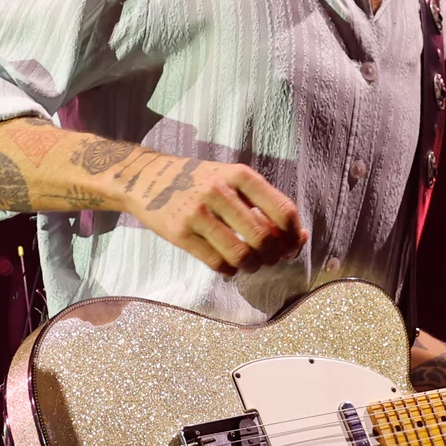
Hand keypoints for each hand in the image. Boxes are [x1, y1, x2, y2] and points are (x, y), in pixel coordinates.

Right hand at [124, 155, 306, 275]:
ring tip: (250, 264)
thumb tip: (298, 237)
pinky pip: (216, 263)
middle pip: (263, 238)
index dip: (293, 234)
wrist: (147, 178)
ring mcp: (197, 213)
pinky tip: (228, 265)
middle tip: (270, 259)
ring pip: (240, 255)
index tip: (291, 244)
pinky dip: (229, 270)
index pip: (282, 210)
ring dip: (252, 266)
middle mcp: (219, 191)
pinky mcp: (179, 233)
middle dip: (273, 256)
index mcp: (240, 175)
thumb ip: (262, 203)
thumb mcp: (231, 178)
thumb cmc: (198, 180)